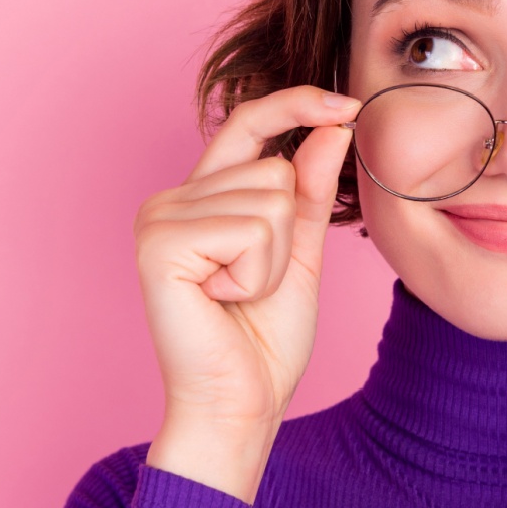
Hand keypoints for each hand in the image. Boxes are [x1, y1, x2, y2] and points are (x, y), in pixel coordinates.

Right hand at [134, 85, 360, 501]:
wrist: (241, 404)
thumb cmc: (264, 339)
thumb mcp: (299, 251)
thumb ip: (309, 188)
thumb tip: (333, 124)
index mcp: (199, 197)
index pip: (249, 124)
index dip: (297, 105)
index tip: (348, 104)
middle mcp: (170, 199)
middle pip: (273, 168)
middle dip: (286, 235)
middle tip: (253, 285)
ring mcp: (158, 218)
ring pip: (267, 197)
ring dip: (271, 259)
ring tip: (237, 296)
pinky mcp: (160, 244)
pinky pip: (249, 228)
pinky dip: (254, 272)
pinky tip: (222, 301)